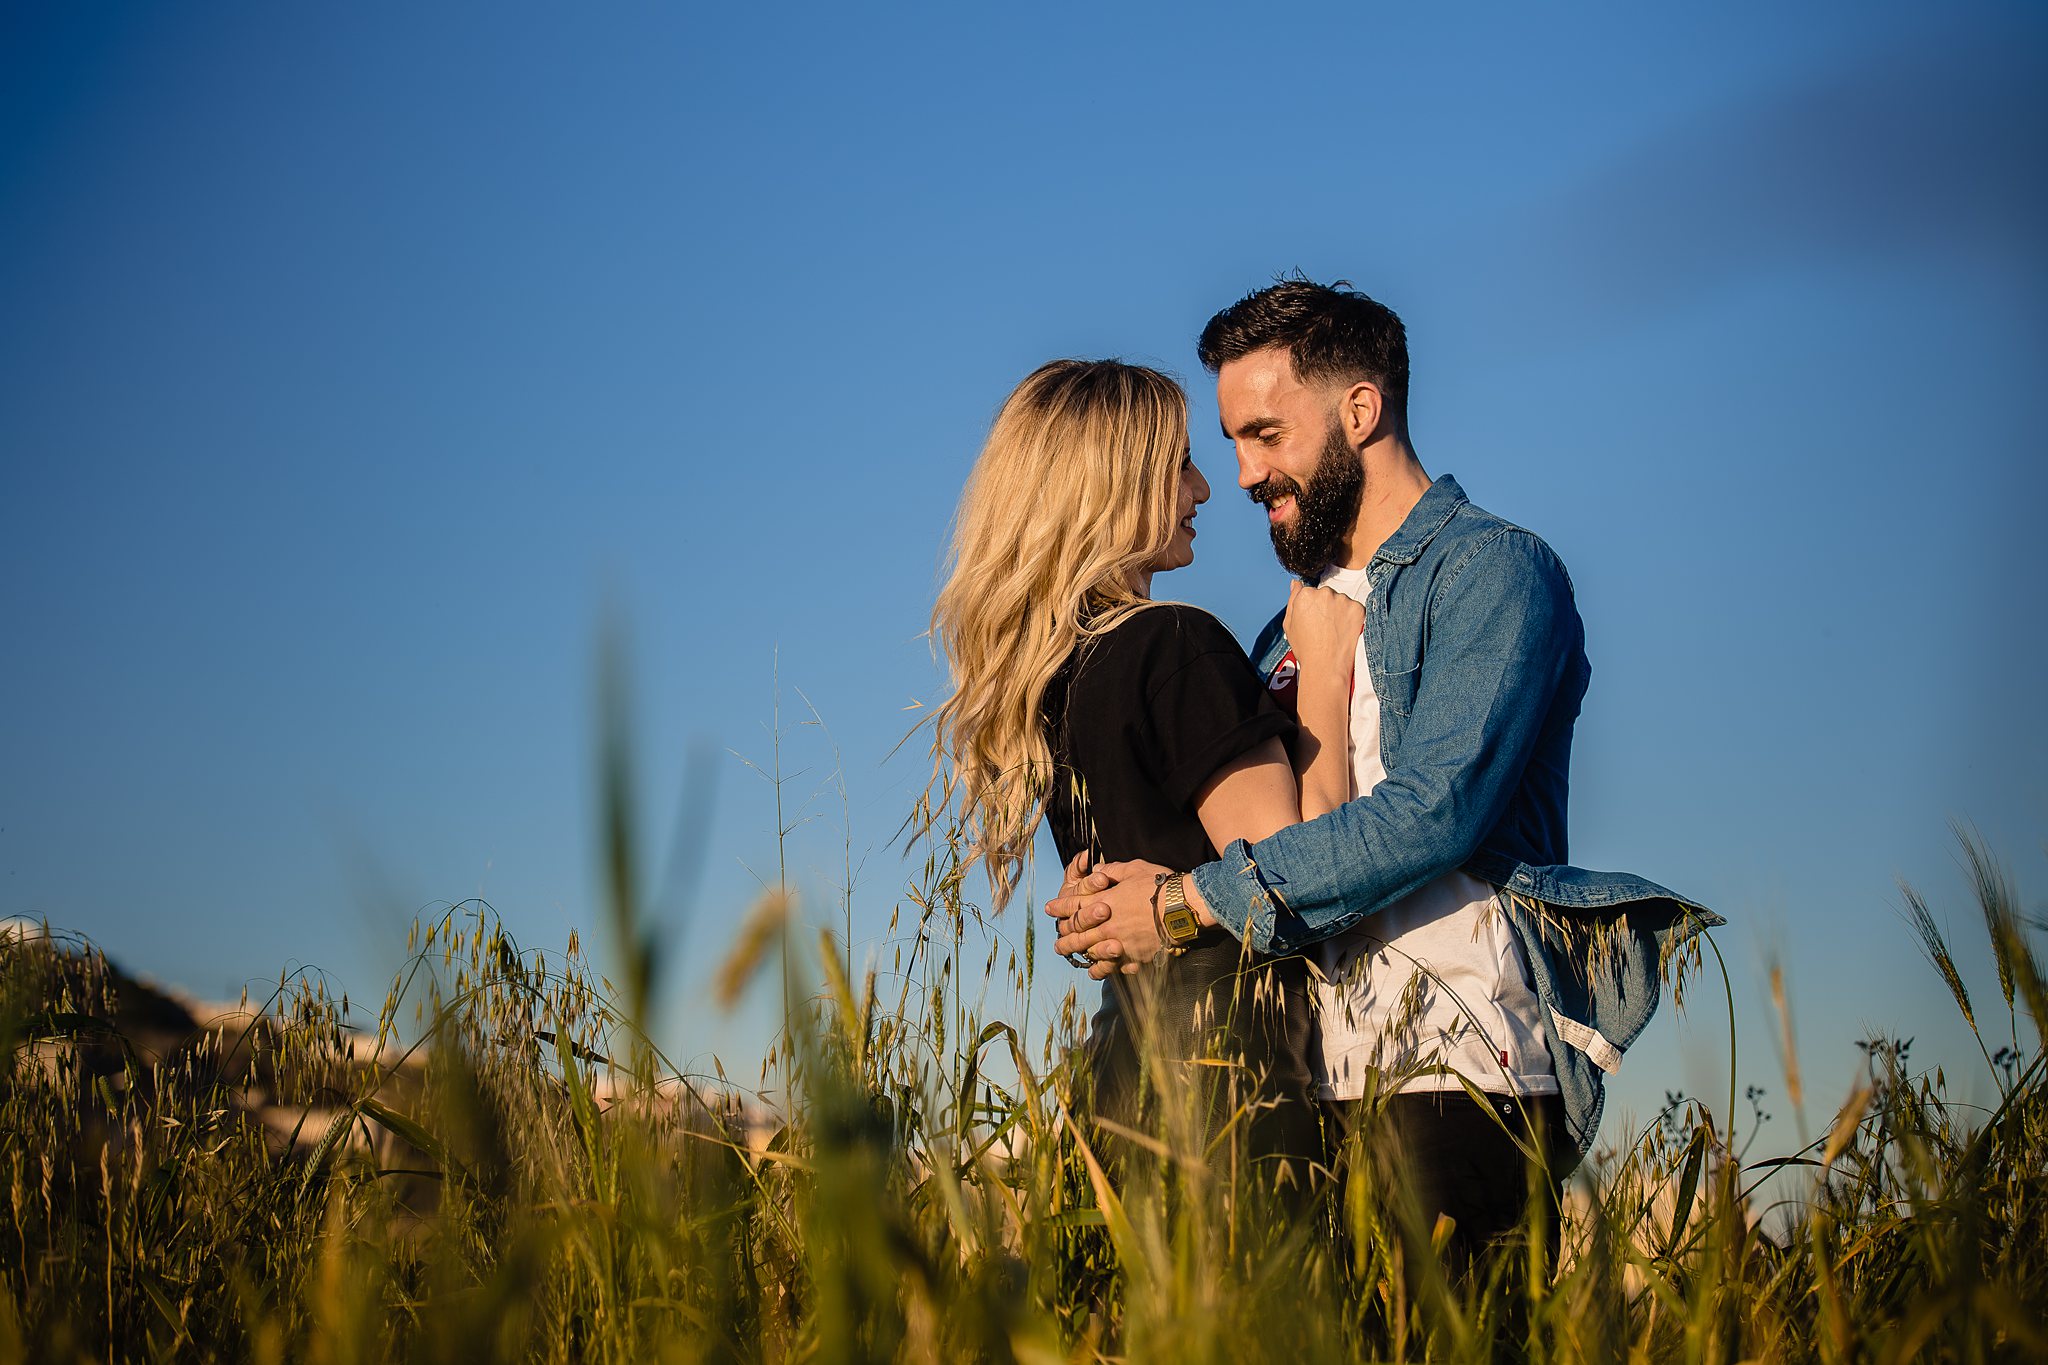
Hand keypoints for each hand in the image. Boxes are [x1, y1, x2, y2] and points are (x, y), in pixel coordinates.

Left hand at [1046, 858, 1172, 977]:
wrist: (1181, 908)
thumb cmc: (1159, 886)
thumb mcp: (1134, 869)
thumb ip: (1113, 870)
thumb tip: (1098, 870)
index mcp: (1104, 902)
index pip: (1074, 905)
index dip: (1060, 907)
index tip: (1050, 909)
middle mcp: (1107, 925)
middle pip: (1077, 934)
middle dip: (1064, 937)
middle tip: (1056, 943)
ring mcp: (1119, 943)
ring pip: (1091, 953)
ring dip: (1078, 954)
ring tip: (1070, 957)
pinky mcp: (1134, 956)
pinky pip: (1113, 967)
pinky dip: (1102, 969)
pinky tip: (1097, 971)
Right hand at [1285, 580, 1364, 679]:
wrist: (1325, 666)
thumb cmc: (1305, 648)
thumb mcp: (1289, 624)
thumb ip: (1292, 599)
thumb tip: (1295, 583)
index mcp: (1306, 594)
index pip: (1310, 592)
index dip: (1312, 607)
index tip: (1313, 620)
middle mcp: (1324, 593)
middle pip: (1327, 594)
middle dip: (1327, 607)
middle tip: (1325, 627)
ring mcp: (1343, 600)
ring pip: (1342, 601)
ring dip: (1340, 611)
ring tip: (1335, 632)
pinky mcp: (1358, 609)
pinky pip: (1355, 609)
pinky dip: (1352, 618)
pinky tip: (1345, 632)